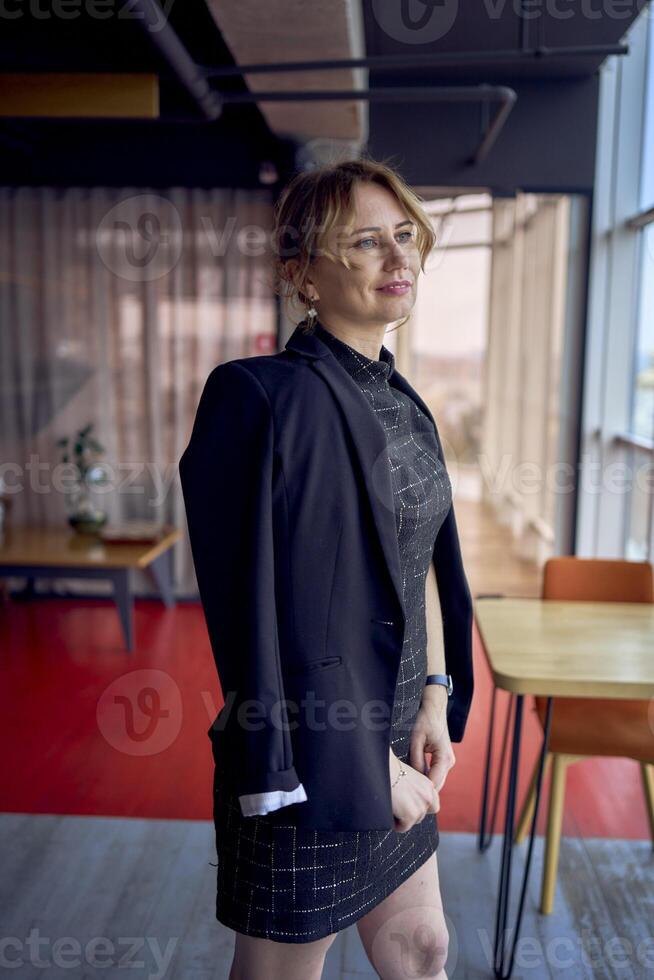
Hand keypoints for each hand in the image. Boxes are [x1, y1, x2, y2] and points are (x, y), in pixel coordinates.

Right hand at [389, 749, 438, 832]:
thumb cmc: (387, 769)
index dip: (418, 805)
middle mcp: (428, 796)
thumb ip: (414, 787)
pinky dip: (394, 824)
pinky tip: (387, 812)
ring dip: (402, 818)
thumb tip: (409, 797)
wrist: (378, 769)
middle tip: (397, 805)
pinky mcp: (411, 815)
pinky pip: (403, 828)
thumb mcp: (407, 774)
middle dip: (409, 813)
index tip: (407, 803)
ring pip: (412, 822)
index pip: (432, 804)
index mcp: (428, 784)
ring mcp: (421, 806)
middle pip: (421, 815)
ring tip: (391, 806)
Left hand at [409, 686, 455, 805]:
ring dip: (423, 786)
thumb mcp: (416, 740)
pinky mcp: (442, 759)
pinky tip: (412, 780)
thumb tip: (414, 778)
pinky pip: (433, 773)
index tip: (408, 800)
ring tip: (407, 792)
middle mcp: (449, 762)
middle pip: (435, 785)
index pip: (433, 784)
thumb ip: (416, 759)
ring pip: (435, 781)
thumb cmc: (425, 720)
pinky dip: (424, 778)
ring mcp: (447, 761)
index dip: (421, 794)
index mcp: (445, 759)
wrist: (434, 708)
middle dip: (423, 793)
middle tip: (406, 800)